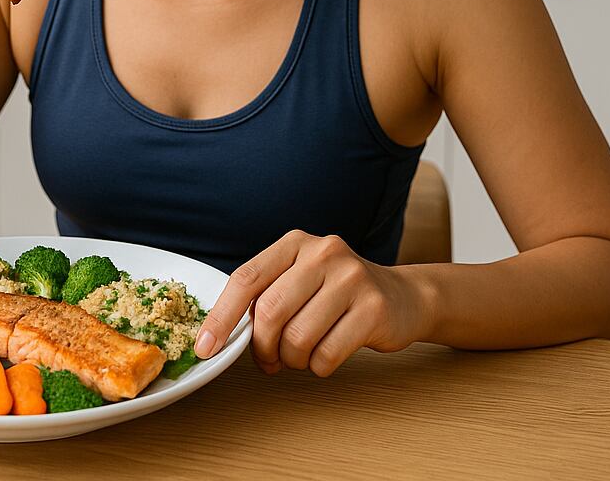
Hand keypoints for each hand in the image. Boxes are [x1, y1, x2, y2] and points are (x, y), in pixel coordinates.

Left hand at [193, 231, 430, 376]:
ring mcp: (351, 277)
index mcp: (295, 243)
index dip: (220, 317)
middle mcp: (323, 252)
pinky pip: (327, 354)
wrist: (404, 297)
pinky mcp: (373, 308)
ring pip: (298, 337)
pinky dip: (319, 367)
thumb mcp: (300, 280)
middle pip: (270, 312)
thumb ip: (266, 297)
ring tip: (303, 356)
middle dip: (262, 347)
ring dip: (293, 360)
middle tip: (270, 361)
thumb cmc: (338, 295)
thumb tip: (222, 336)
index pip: (246, 279)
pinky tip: (327, 356)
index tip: (205, 348)